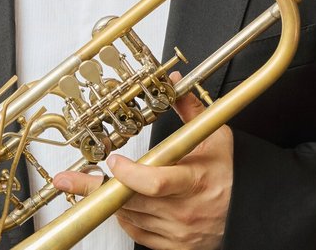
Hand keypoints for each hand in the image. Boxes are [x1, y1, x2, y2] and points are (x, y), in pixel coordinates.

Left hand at [53, 73, 231, 249]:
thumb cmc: (230, 175)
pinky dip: (126, 216)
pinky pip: (136, 233)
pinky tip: (125, 201)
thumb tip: (175, 82)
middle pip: (131, 201)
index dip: (130, 174)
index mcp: (195, 180)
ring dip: (111, 198)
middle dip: (94, 189)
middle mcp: (185, 210)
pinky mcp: (173, 247)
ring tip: (96, 183)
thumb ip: (191, 110)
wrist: (248, 214)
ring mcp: (178, 232)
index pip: (156, 182)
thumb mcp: (216, 138)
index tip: (112, 161)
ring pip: (129, 215)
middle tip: (66, 180)